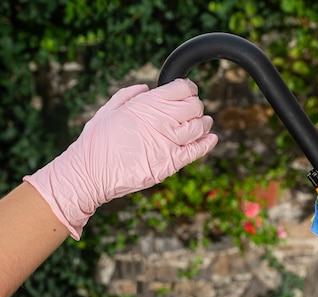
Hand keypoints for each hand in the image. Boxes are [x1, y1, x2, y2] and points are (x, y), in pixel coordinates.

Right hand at [24, 78, 217, 239]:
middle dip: (196, 105)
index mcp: (146, 105)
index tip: (188, 91)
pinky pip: (197, 150)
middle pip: (194, 107)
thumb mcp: (109, 110)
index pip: (181, 88)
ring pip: (199, 127)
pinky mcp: (171, 163)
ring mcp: (168, 142)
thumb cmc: (96, 142)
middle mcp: (161, 121)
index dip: (188, 88)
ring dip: (204, 123)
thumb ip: (129, 95)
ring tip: (203, 122)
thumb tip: (146, 89)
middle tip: (193, 109)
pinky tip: (211, 138)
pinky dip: (208, 143)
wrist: (91, 173)